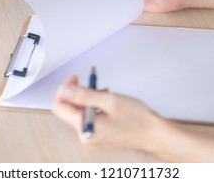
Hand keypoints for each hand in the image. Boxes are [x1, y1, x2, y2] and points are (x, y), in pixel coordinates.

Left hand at [52, 75, 171, 152]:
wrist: (154, 134)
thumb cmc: (137, 120)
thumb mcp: (109, 101)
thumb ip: (84, 95)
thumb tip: (65, 90)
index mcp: (84, 128)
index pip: (60, 106)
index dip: (65, 89)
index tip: (75, 78)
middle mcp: (85, 134)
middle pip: (69, 108)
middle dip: (78, 92)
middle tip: (91, 83)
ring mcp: (91, 135)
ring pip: (79, 110)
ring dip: (87, 97)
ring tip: (103, 92)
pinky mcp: (98, 133)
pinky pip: (88, 115)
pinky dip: (94, 104)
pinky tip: (106, 100)